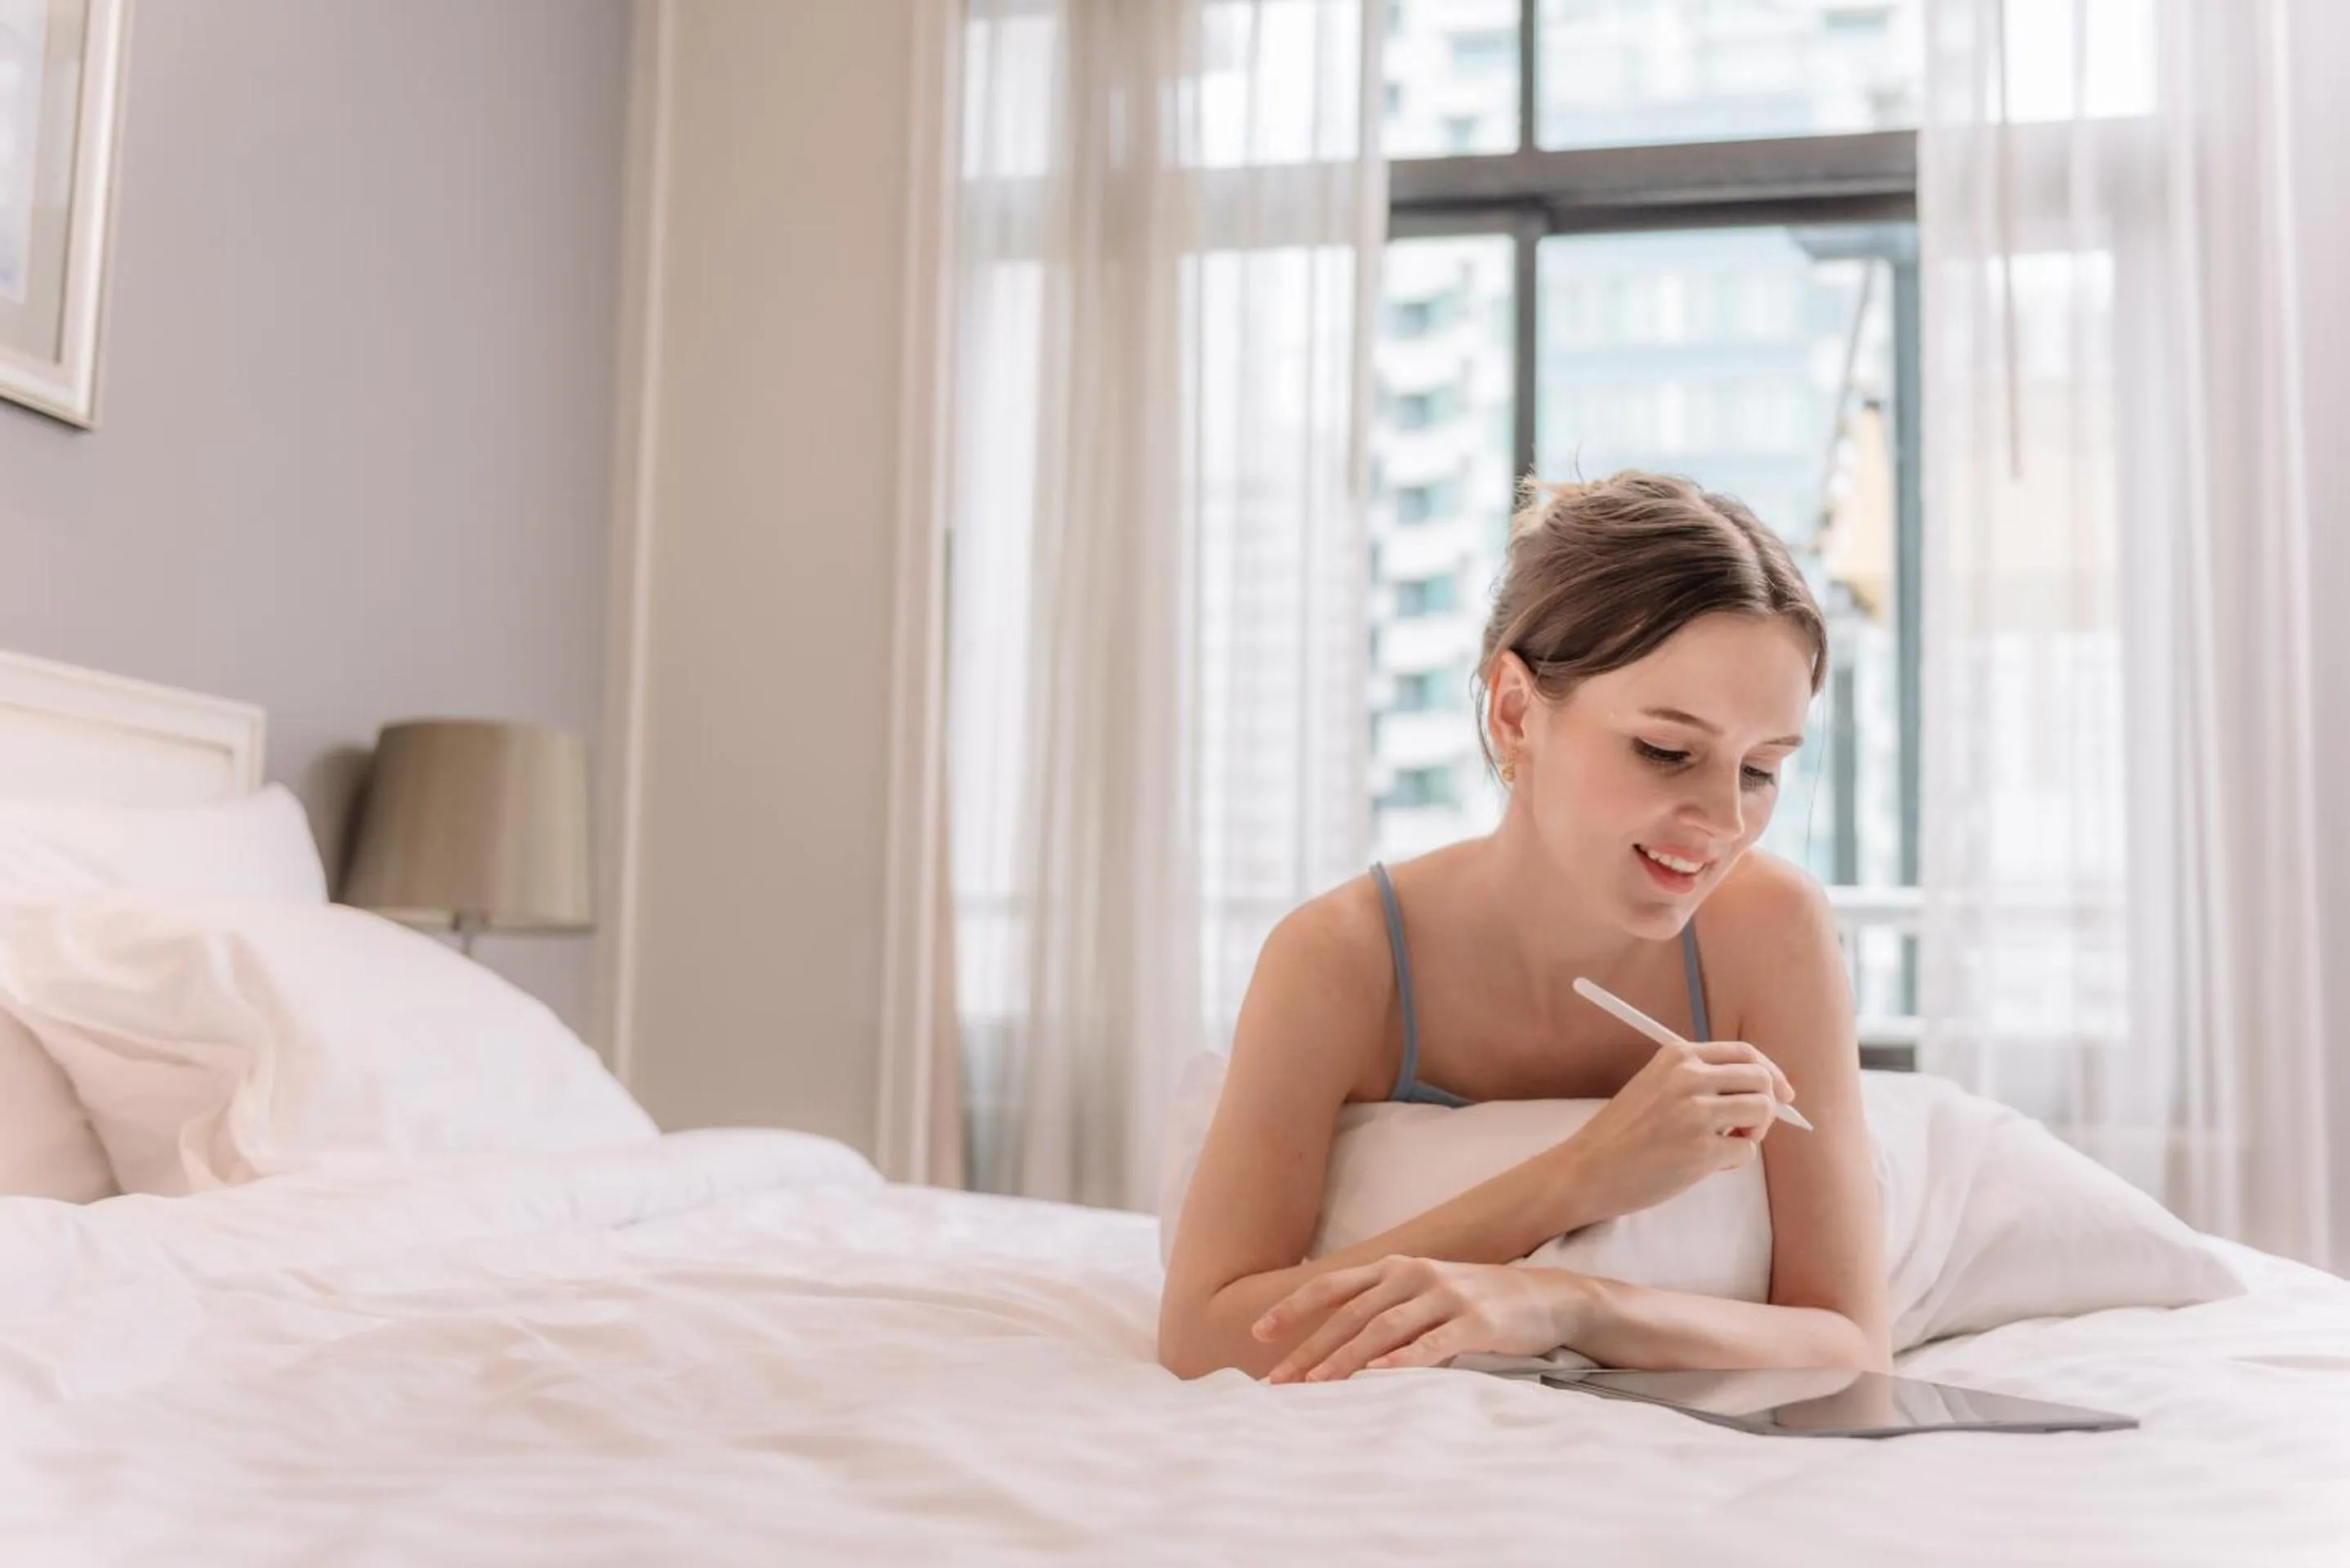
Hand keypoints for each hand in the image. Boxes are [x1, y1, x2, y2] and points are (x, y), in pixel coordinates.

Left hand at [1254, 1256, 1584, 1382]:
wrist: (1547, 1298)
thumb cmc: (1476, 1302)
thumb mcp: (1425, 1292)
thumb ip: (1384, 1306)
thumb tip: (1333, 1339)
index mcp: (1396, 1268)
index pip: (1332, 1286)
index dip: (1294, 1309)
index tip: (1258, 1335)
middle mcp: (1414, 1275)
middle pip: (1349, 1315)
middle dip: (1309, 1349)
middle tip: (1278, 1382)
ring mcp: (1446, 1296)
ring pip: (1383, 1329)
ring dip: (1345, 1359)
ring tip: (1315, 1386)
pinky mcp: (1477, 1321)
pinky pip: (1433, 1343)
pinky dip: (1403, 1360)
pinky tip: (1377, 1377)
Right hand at [1559, 1038, 1795, 1223]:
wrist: (1588, 1169)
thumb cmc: (1624, 1134)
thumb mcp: (1655, 1086)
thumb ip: (1699, 1080)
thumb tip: (1765, 1091)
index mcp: (1677, 1056)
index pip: (1745, 1052)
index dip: (1771, 1072)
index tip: (1782, 1094)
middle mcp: (1688, 1077)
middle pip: (1762, 1080)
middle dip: (1767, 1106)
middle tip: (1747, 1128)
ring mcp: (1696, 1113)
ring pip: (1763, 1111)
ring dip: (1755, 1133)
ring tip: (1725, 1146)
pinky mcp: (1701, 1150)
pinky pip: (1747, 1151)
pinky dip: (1735, 1161)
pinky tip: (1706, 1166)